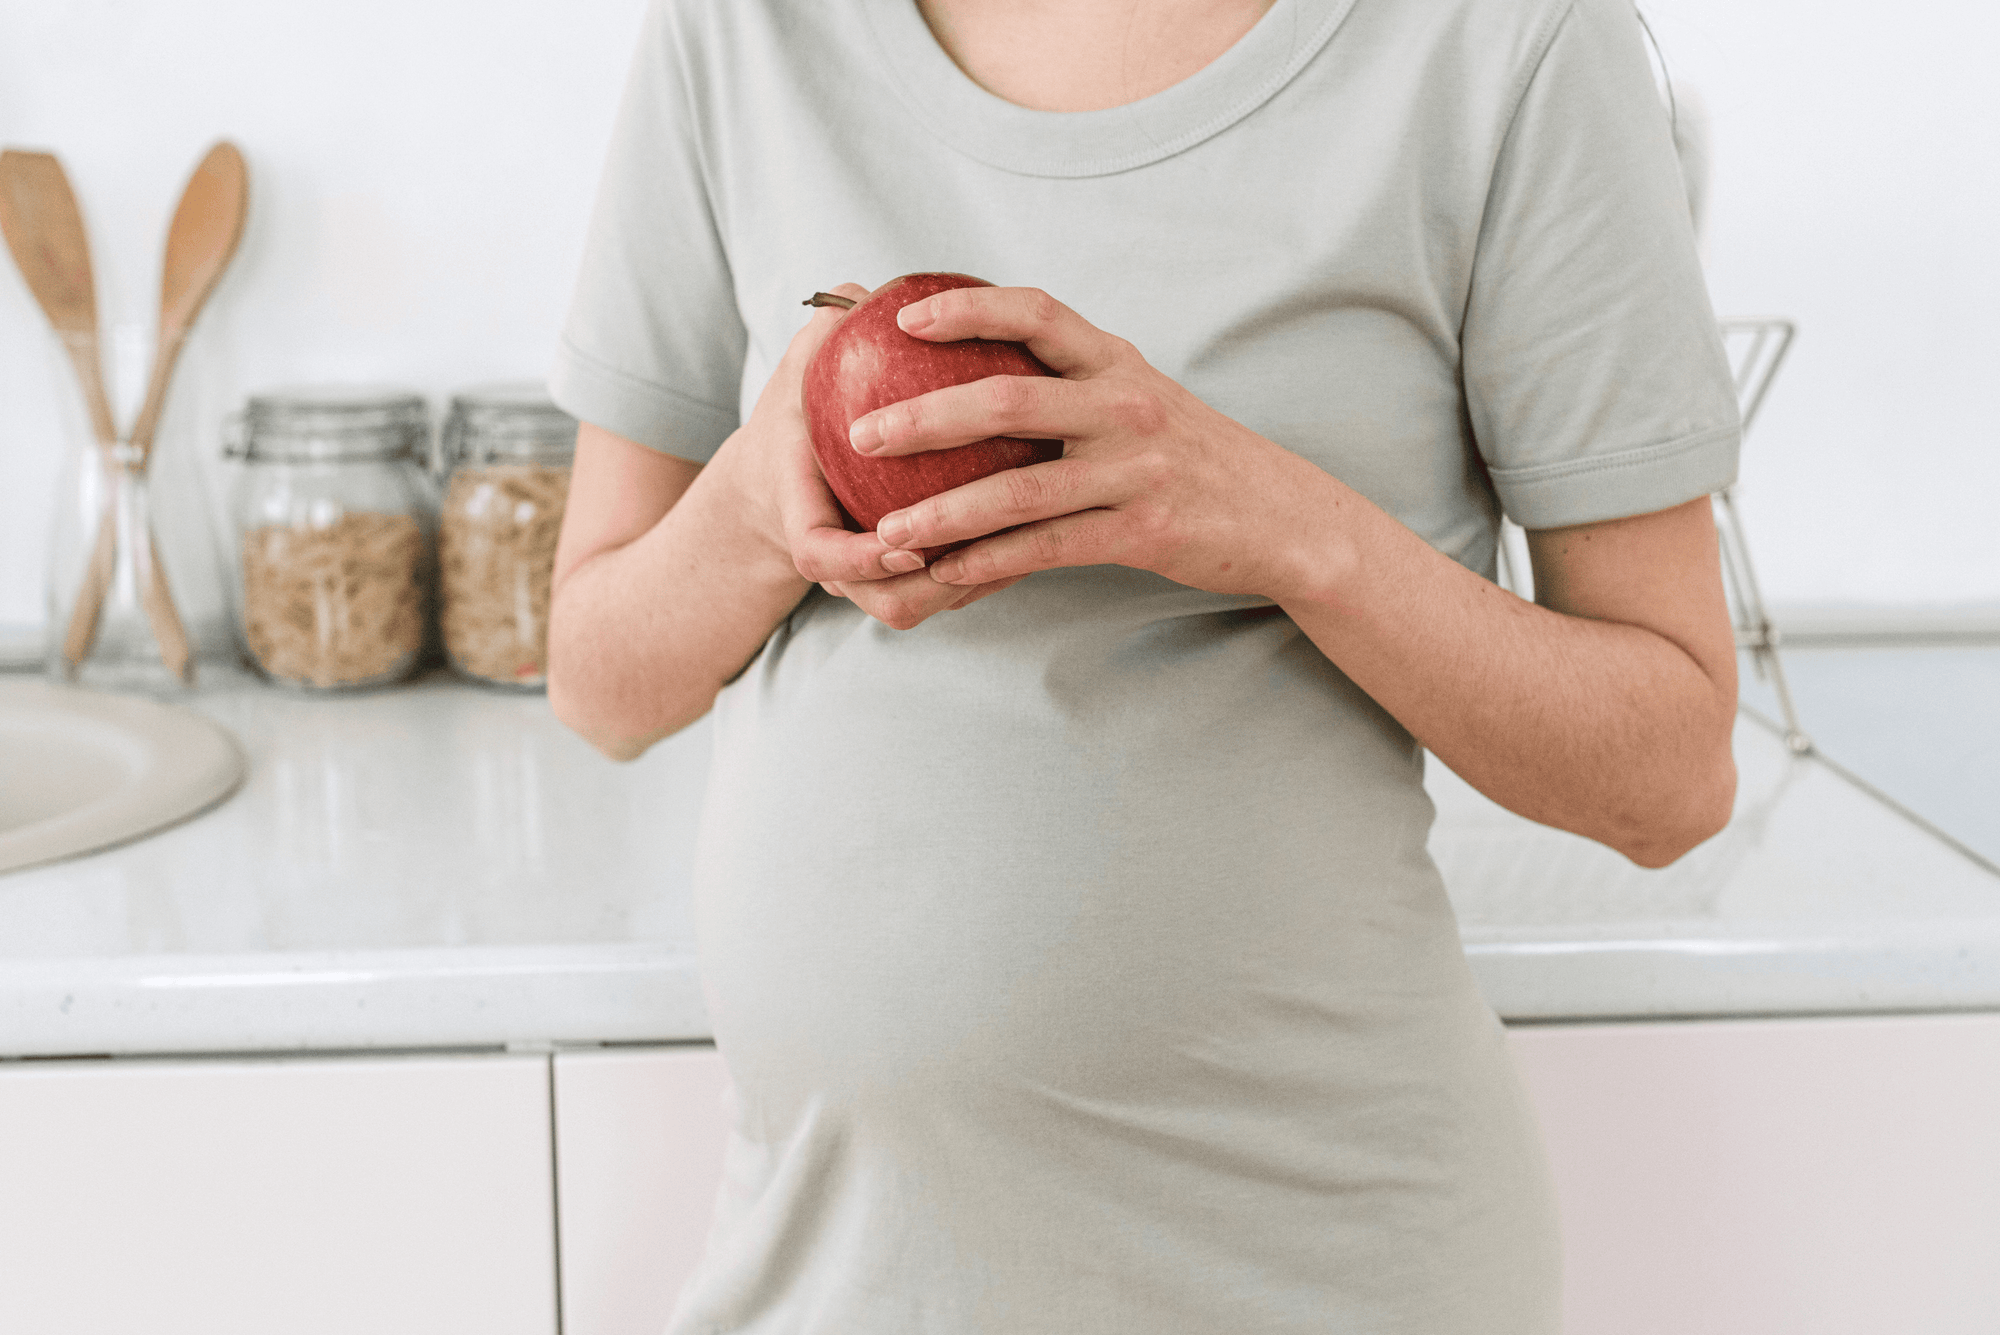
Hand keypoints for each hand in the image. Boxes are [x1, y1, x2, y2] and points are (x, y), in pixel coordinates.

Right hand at [778, 283, 1029, 629]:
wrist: (785, 479)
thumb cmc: (798, 417)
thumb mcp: (795, 375)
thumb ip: (821, 338)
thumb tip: (858, 294)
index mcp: (800, 515)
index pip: (819, 554)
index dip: (861, 559)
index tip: (903, 537)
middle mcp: (837, 565)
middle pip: (888, 602)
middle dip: (937, 585)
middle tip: (993, 542)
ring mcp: (868, 585)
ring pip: (922, 606)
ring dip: (975, 581)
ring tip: (1032, 535)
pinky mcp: (899, 588)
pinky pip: (947, 594)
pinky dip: (986, 573)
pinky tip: (1040, 531)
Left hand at [844, 286, 1340, 604]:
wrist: (1282, 517)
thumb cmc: (1195, 459)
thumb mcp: (1142, 401)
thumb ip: (1075, 385)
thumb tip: (980, 378)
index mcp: (1118, 363)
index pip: (1037, 312)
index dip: (967, 308)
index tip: (905, 316)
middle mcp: (1125, 407)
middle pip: (1008, 400)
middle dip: (925, 415)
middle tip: (863, 432)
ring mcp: (1135, 470)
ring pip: (1018, 489)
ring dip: (943, 512)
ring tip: (887, 530)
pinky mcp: (1141, 531)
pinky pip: (1047, 548)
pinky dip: (989, 562)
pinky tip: (945, 574)